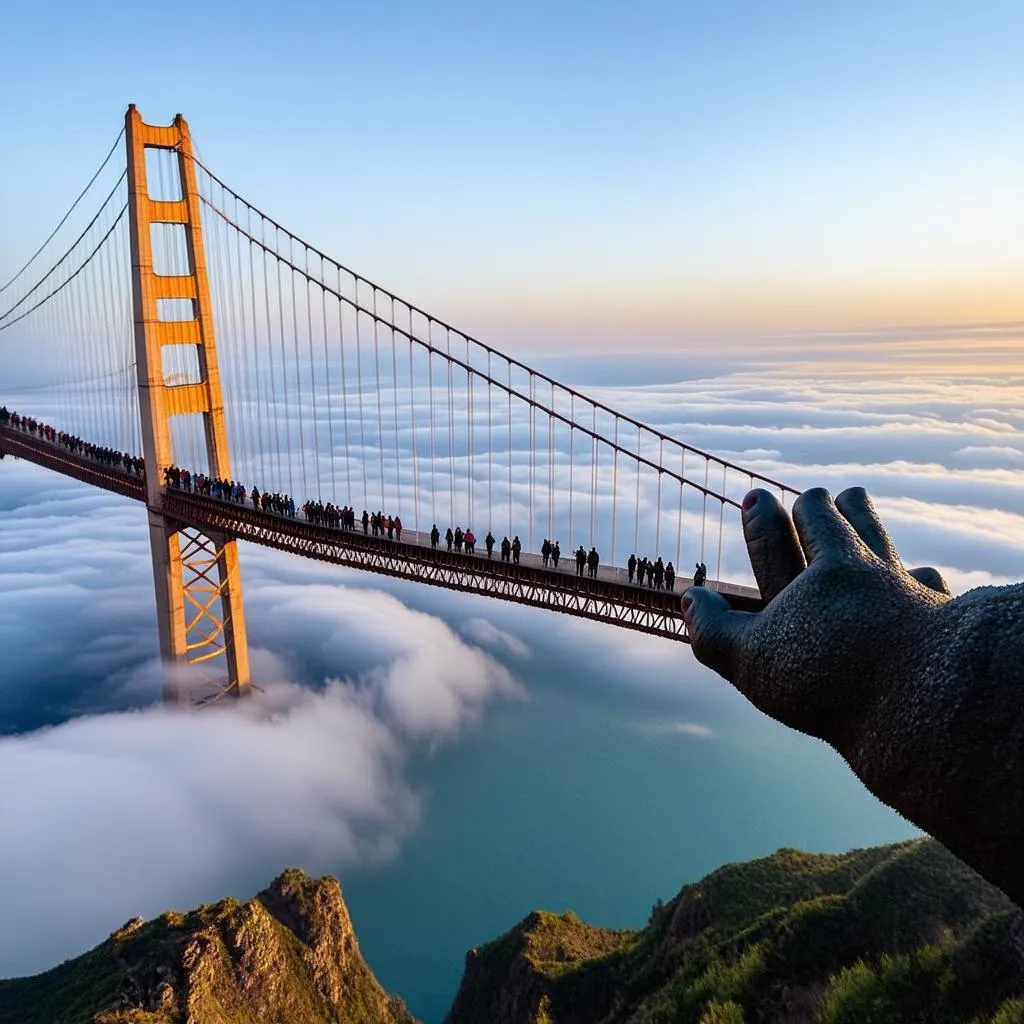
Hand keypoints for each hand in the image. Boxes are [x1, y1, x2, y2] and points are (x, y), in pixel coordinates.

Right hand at [682, 487, 949, 749]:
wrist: (928, 705)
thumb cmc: (832, 682)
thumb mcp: (754, 661)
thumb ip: (714, 631)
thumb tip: (689, 598)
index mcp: (825, 570)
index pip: (791, 527)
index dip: (768, 516)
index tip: (756, 497)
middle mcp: (869, 568)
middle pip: (846, 514)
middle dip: (821, 505)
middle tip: (812, 498)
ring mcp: (909, 588)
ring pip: (883, 537)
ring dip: (863, 518)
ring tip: (854, 503)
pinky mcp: (943, 616)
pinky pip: (928, 581)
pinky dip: (915, 577)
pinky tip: (916, 577)